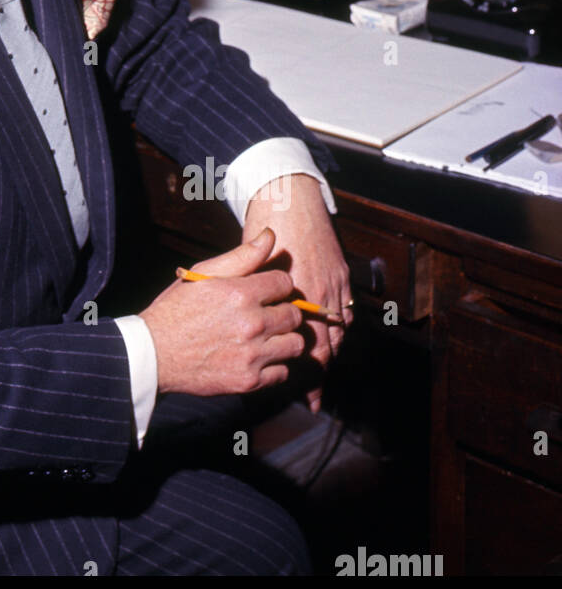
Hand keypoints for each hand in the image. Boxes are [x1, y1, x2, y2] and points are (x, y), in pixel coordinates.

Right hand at [140, 228, 305, 397]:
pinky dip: (274, 366)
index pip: (285, 283)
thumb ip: (242, 256)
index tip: (266, 292)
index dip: (276, 286)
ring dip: (284, 340)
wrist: (154, 354)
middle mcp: (251, 324)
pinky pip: (283, 373)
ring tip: (266, 337)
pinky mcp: (250, 380)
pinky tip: (257, 358)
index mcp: (240, 293)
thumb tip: (270, 234)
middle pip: (295, 315)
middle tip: (266, 315)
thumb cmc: (177, 310)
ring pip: (295, 345)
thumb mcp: (203, 274)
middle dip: (283, 312)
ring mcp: (252, 354)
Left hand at [243, 175, 351, 412]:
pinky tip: (334, 341)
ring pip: (340, 331)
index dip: (303, 372)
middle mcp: (319, 291)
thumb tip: (240, 316)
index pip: (305, 343)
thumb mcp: (248, 258)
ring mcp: (334, 282)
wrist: (291, 192)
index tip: (301, 393)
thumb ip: (248, 288)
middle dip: (320, 372)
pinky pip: (348, 310)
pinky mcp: (341, 272)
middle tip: (312, 396)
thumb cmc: (264, 223)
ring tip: (320, 376)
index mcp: (294, 291)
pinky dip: (342, 330)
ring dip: (332, 353)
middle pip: (327, 344)